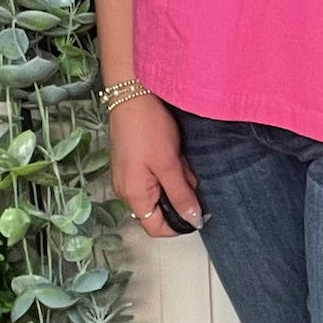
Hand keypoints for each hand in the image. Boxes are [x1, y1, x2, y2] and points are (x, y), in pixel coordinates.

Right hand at [107, 93, 201, 239]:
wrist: (131, 94)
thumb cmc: (147, 127)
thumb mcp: (169, 164)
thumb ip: (181, 195)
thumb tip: (192, 220)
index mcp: (133, 194)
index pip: (155, 228)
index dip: (178, 225)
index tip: (197, 213)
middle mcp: (125, 190)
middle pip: (157, 209)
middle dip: (179, 197)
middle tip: (189, 175)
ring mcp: (127, 176)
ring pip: (158, 191)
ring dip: (174, 181)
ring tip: (179, 159)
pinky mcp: (131, 163)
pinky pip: (153, 177)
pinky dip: (167, 170)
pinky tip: (173, 153)